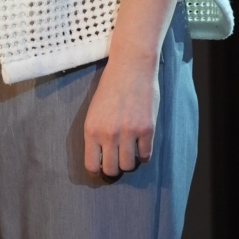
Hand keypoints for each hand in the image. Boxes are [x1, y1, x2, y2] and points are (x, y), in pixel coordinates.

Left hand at [83, 53, 159, 178]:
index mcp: (91, 129)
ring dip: (130, 162)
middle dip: (114, 168)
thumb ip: (96, 133)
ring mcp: (128, 133)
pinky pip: (145, 155)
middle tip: (118, 160)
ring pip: (129, 166)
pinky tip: (142, 145)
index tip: (103, 165)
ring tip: (130, 152)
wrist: (130, 68)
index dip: (98, 169)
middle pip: (111, 170)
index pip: (91, 165)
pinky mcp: (146, 129)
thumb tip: (101, 157)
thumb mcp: (94, 111)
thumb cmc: (110, 87)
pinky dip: (144, 154)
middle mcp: (108, 134)